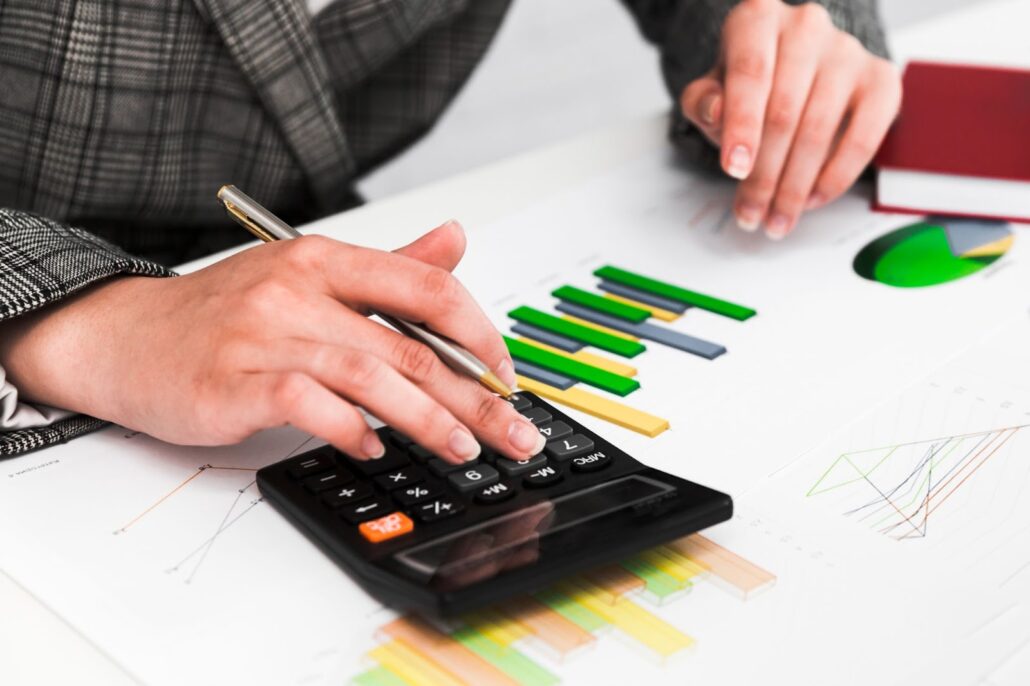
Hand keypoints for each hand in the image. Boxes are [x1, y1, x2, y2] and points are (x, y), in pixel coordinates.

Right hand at [0, 222, 545, 463]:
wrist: (125, 336)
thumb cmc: (224, 314)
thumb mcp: (308, 275)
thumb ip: (389, 268)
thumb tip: (457, 240)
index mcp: (324, 259)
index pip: (427, 287)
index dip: (479, 335)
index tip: (505, 375)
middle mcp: (298, 289)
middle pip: (411, 346)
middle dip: (474, 397)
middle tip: (511, 432)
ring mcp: (265, 333)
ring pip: (371, 376)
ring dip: (429, 420)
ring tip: (463, 448)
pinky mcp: (234, 380)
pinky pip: (310, 405)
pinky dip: (352, 430)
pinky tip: (374, 449)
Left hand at [680, 0, 901, 238]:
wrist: (792, 69)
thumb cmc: (747, 84)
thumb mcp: (711, 90)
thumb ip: (702, 102)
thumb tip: (715, 112)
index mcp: (758, 17)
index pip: (751, 73)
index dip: (742, 126)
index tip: (734, 171)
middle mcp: (807, 25)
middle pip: (784, 111)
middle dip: (764, 174)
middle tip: (751, 214)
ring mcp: (847, 50)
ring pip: (819, 130)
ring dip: (795, 186)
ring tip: (777, 219)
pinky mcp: (881, 77)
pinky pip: (865, 136)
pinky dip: (837, 175)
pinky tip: (813, 199)